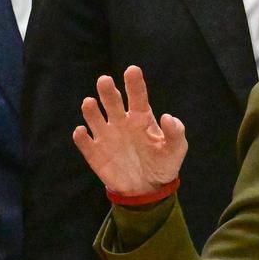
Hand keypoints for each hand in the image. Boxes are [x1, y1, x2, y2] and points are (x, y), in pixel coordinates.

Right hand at [73, 65, 187, 196]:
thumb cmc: (163, 163)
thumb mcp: (176, 149)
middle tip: (105, 80)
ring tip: (90, 102)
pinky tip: (82, 131)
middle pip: (112, 102)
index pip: (137, 96)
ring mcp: (107, 136)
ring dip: (91, 110)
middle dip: (108, 91)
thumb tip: (168, 117)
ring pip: (95, 118)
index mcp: (142, 118)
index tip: (132, 70)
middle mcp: (122, 122)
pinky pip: (85, 142)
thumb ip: (175, 132)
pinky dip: (81, 136)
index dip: (134, 83)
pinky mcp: (95, 153)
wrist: (148, 189)